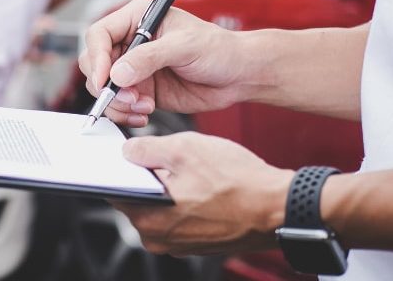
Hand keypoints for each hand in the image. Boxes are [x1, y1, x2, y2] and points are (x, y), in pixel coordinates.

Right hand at [79, 0, 249, 125]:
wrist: (238, 75)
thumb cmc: (218, 49)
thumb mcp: (185, 46)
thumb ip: (150, 58)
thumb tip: (118, 73)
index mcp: (136, 19)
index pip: (99, 35)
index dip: (97, 58)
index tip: (106, 80)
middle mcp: (131, 42)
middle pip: (95, 64)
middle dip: (106, 85)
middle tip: (129, 98)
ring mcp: (134, 68)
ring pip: (104, 88)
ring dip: (118, 103)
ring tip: (143, 107)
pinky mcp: (141, 90)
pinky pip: (119, 104)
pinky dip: (125, 113)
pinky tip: (145, 114)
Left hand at [113, 132, 292, 255]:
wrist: (278, 207)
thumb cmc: (237, 180)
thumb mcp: (185, 148)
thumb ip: (147, 149)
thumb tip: (127, 152)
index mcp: (148, 217)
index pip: (114, 190)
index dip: (117, 167)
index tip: (123, 153)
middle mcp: (158, 238)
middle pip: (136, 197)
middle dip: (146, 175)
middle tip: (167, 156)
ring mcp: (178, 243)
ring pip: (158, 205)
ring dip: (167, 186)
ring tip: (191, 169)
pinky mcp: (195, 242)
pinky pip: (178, 215)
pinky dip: (183, 198)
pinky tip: (201, 183)